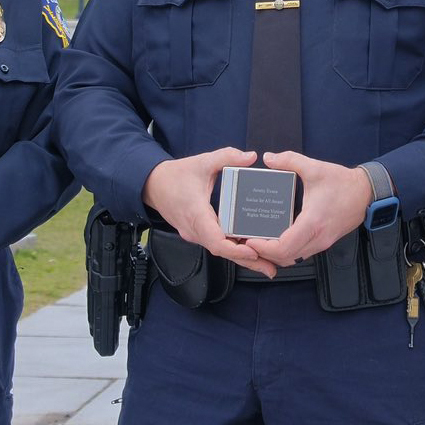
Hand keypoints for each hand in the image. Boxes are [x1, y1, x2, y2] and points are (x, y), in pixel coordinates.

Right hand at [142, 148, 275, 277]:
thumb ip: (227, 156)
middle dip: (247, 260)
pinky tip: (250, 252)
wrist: (153, 185)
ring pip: (220, 251)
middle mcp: (195, 230)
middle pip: (223, 251)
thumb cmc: (176, 175)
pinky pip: (216, 245)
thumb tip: (251, 157)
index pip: (216, 240)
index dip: (235, 249)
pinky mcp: (197, 234)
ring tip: (267, 265)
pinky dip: (233, 250)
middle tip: (271, 267)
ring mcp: (195, 234)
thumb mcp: (203, 161)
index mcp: (196, 214)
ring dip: (242, 258)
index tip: (254, 251)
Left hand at [244, 152, 369, 267]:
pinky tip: (276, 240)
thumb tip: (268, 157)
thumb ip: (290, 160)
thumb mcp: (315, 167)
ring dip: (275, 255)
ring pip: (293, 259)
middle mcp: (317, 238)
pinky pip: (300, 254)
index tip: (250, 240)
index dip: (264, 248)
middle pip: (285, 258)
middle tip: (248, 242)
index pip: (285, 247)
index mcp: (312, 222)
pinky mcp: (323, 242)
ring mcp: (321, 243)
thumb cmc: (343, 183)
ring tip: (258, 242)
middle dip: (264, 254)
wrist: (366, 193)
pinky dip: (286, 252)